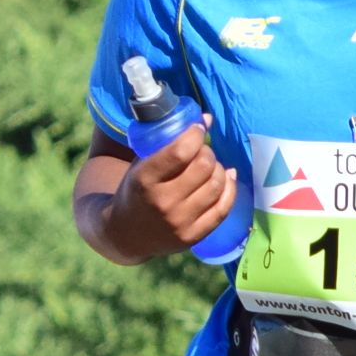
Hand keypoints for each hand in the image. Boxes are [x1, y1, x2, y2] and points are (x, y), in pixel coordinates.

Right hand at [107, 120, 239, 260]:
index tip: (198, 130)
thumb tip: (207, 119)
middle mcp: (163, 202)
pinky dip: (229, 188)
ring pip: (216, 185)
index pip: (180, 152)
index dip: (195, 135)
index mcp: (145, 179)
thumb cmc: (135, 191)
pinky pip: (223, 208)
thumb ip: (168, 144)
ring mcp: (180, 221)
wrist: (126, 234)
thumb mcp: (141, 165)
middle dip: (207, 152)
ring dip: (218, 169)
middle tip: (201, 152)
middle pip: (204, 166)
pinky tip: (225, 178)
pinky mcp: (194, 236)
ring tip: (210, 167)